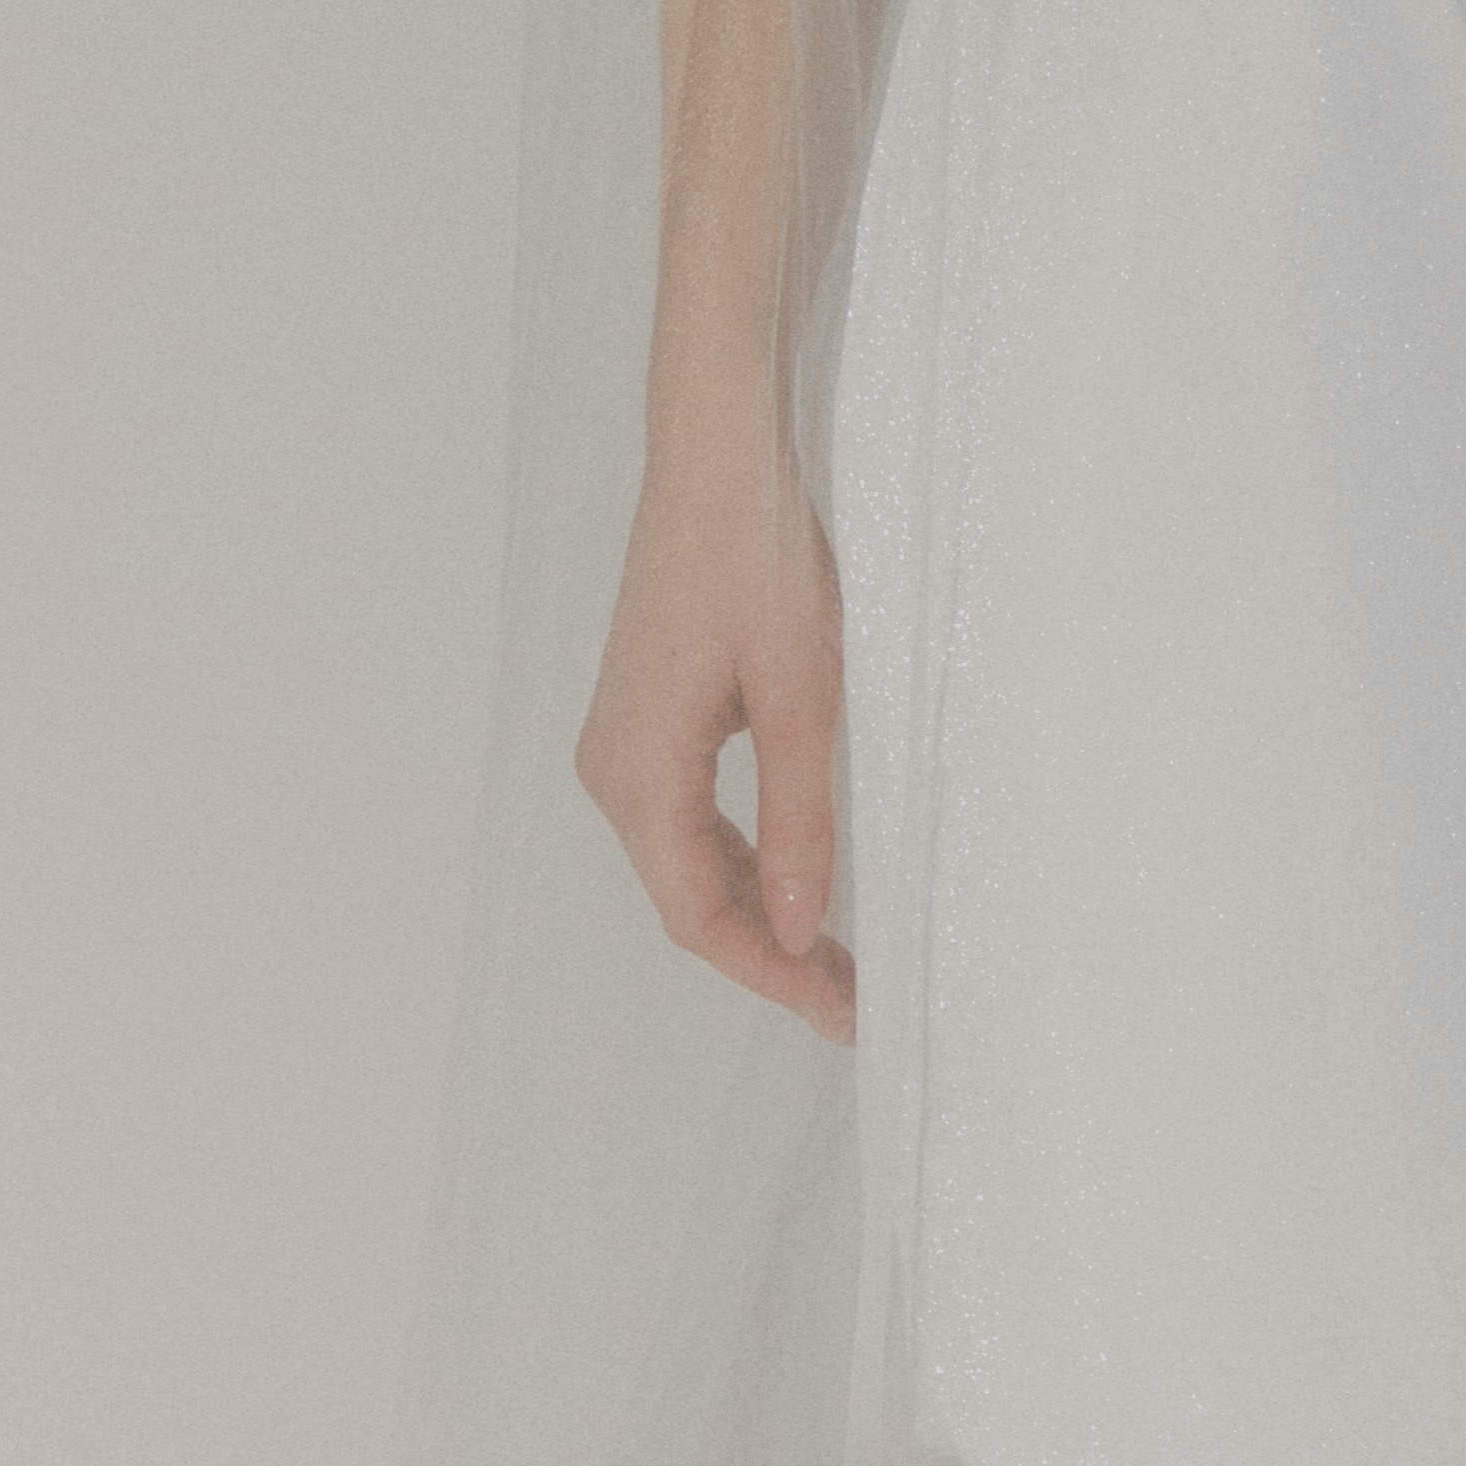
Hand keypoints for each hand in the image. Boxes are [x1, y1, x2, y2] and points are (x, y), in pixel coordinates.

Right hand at [575, 415, 854, 1038]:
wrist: (716, 454)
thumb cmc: (756, 555)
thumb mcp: (801, 694)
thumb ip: (799, 818)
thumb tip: (803, 928)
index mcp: (638, 774)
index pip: (699, 917)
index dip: (772, 973)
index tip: (841, 1011)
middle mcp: (612, 767)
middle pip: (688, 896)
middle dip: (770, 951)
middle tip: (852, 998)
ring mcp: (623, 739)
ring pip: (686, 858)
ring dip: (755, 906)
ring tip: (834, 952)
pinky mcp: (647, 711)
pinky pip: (687, 812)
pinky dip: (738, 853)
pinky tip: (792, 870)